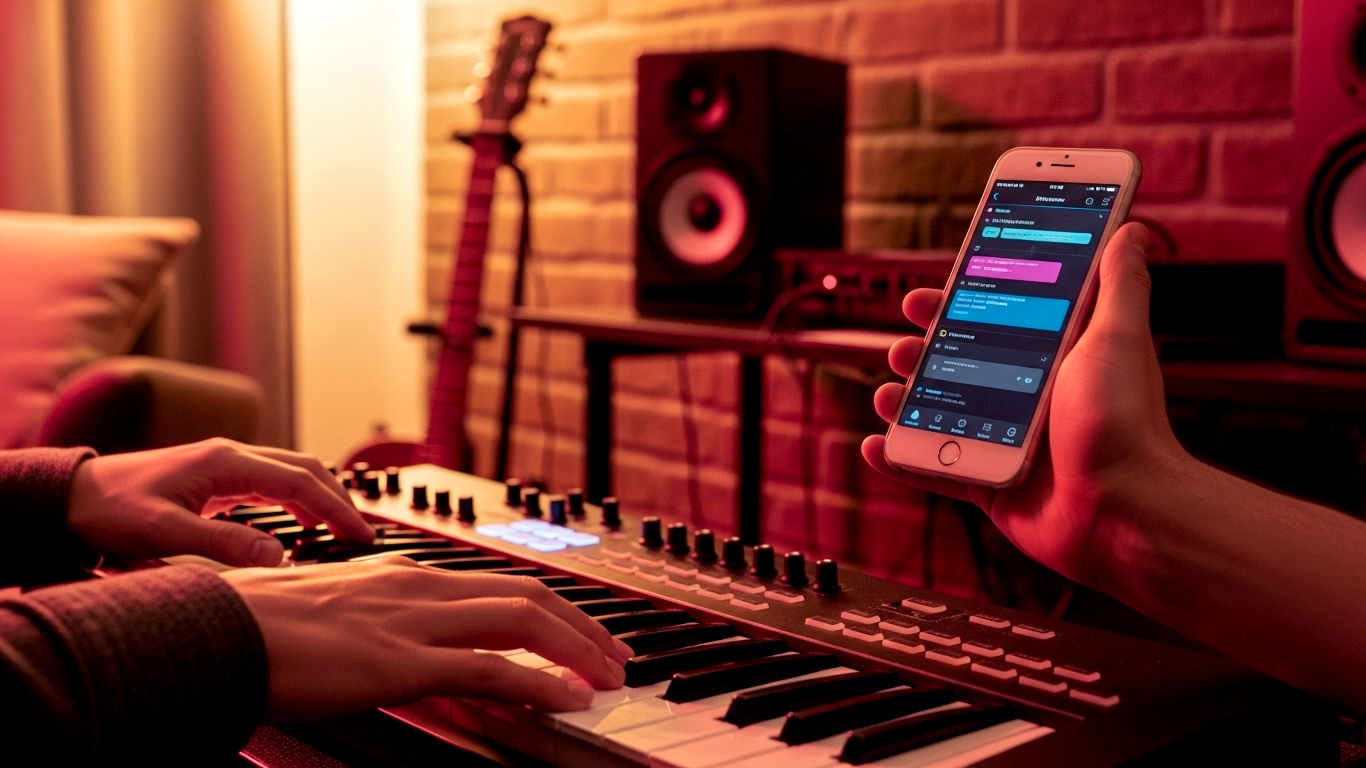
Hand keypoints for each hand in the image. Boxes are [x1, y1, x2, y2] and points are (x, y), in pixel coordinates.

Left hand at [67, 439, 372, 566]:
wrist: (73, 497)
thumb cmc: (111, 510)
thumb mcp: (165, 533)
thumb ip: (223, 544)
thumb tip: (278, 555)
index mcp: (226, 462)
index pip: (300, 482)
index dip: (335, 509)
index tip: (360, 535)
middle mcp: (231, 456)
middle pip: (305, 469)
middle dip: (339, 499)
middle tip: (362, 533)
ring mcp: (224, 465)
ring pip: (290, 473)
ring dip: (320, 499)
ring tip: (339, 530)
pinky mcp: (216, 478)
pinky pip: (271, 483)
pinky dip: (296, 501)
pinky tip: (299, 524)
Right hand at [223, 560, 632, 717]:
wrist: (209, 628)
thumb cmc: (251, 623)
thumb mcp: (326, 611)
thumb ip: (371, 621)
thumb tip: (392, 642)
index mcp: (399, 575)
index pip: (495, 582)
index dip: (547, 605)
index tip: (576, 629)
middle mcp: (416, 588)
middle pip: (525, 594)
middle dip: (580, 624)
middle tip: (613, 654)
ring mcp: (411, 622)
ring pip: (521, 622)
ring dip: (575, 650)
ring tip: (607, 677)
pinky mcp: (399, 662)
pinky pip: (488, 668)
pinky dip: (538, 682)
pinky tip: (565, 699)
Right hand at [861, 223, 1187, 584]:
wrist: (1123, 511)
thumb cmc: (1125, 423)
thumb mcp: (1118, 335)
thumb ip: (1118, 281)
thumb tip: (1130, 228)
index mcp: (1054, 359)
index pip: (996, 319)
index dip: (955, 305)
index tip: (925, 295)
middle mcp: (1028, 399)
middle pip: (958, 365)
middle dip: (921, 352)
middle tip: (902, 347)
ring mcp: (1006, 443)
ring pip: (939, 414)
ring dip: (904, 402)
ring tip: (888, 395)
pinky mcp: (991, 484)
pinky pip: (934, 470)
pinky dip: (900, 460)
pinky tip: (876, 445)